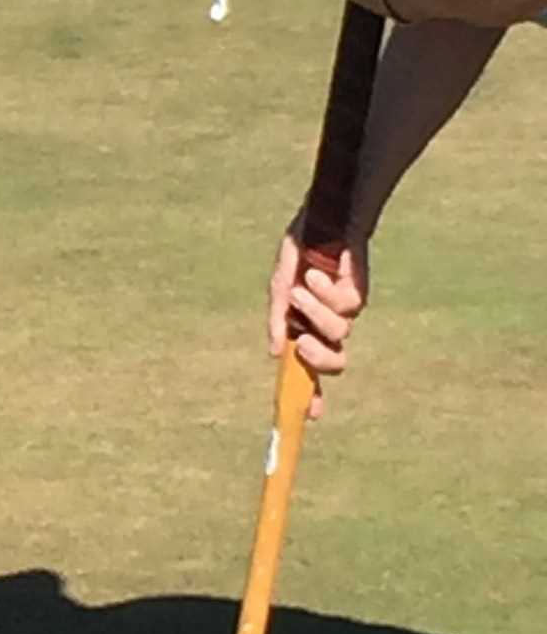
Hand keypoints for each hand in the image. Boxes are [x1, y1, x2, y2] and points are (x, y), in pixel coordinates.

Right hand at [268, 218, 369, 412]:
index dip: (312, 393)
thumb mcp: (280, 287)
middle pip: (335, 363)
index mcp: (304, 327)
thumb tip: (275, 354)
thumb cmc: (300, 250)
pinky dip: (326, 293)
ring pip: (339, 334)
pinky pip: (346, 309)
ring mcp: (344, 311)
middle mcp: (326, 324)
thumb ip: (278, 319)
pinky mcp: (359, 294)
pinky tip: (318, 273)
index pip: (310, 368)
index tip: (310, 414)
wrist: (322, 219)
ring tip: (302, 289)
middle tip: (303, 344)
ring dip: (316, 314)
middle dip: (319, 360)